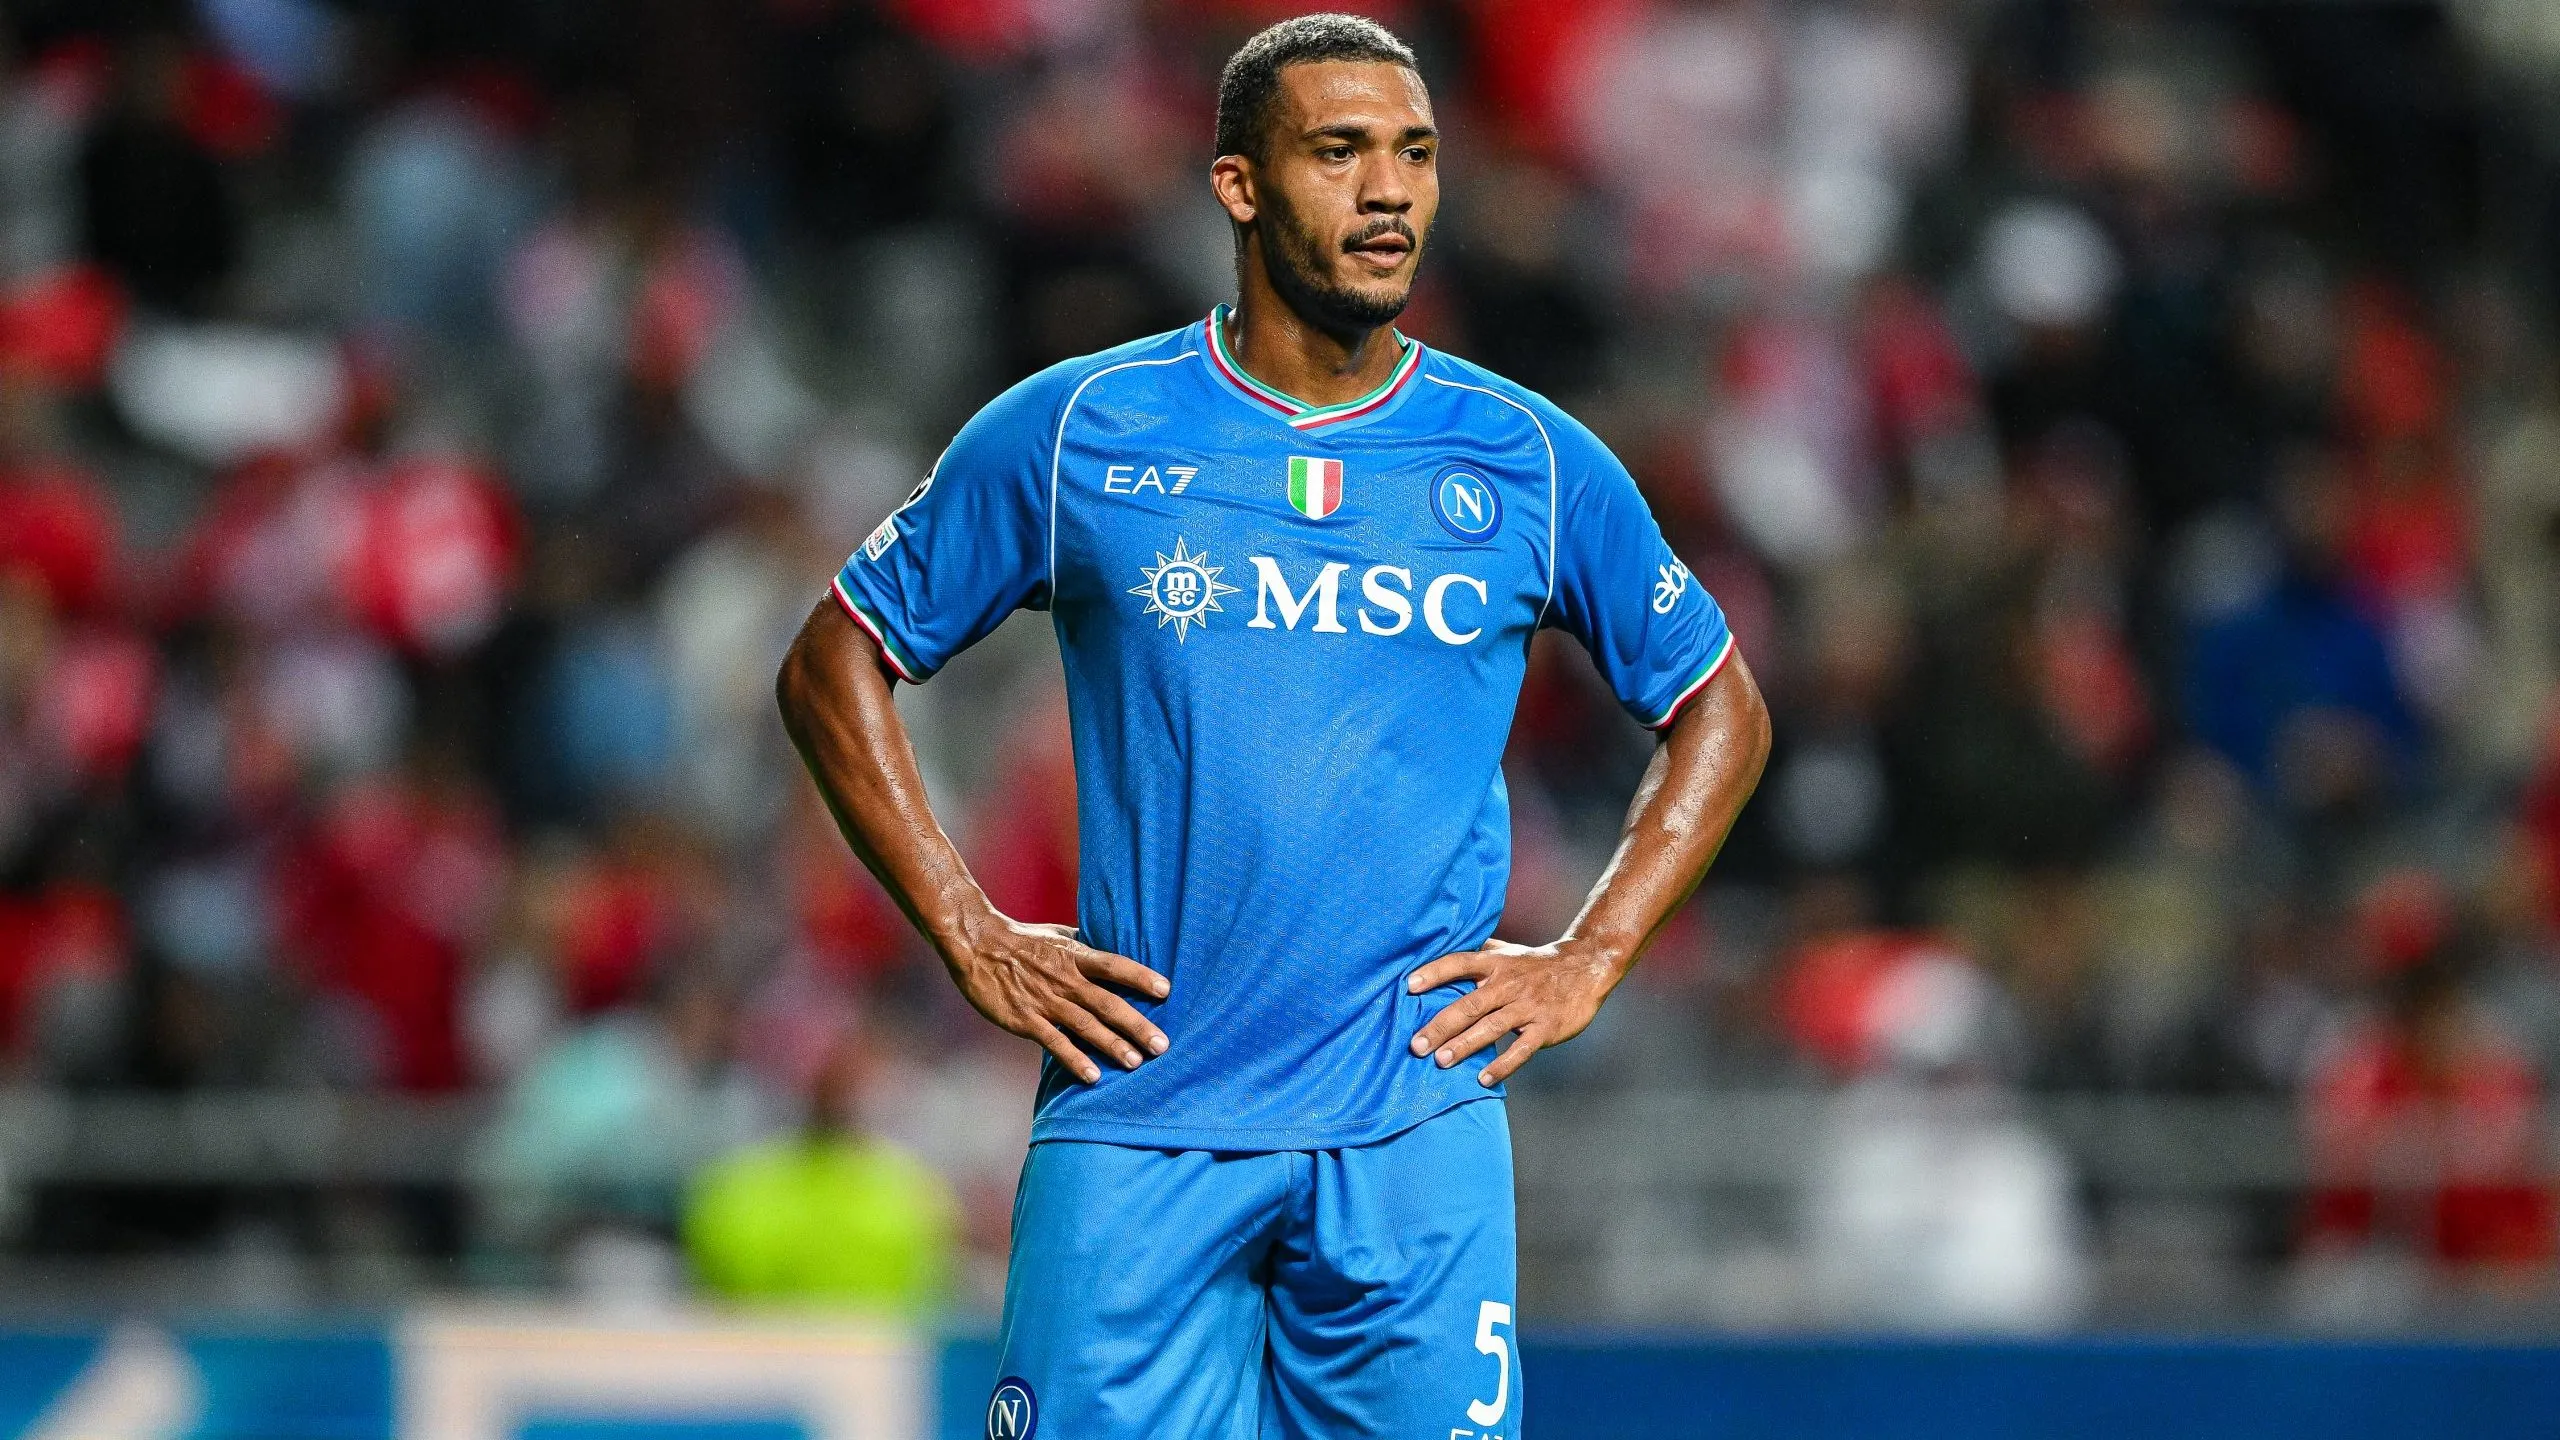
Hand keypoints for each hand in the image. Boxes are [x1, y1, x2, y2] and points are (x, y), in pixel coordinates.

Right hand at [947, 911, 1169, 1082]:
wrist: (976, 945)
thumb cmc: (1021, 939)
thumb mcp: (1058, 933)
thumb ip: (1086, 944)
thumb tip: (1114, 945)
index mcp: (1075, 955)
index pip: (1114, 966)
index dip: (1140, 977)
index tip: (1166, 991)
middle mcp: (1066, 979)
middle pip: (1108, 1003)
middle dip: (1137, 1025)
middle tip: (1162, 1045)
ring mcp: (1046, 1001)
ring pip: (1086, 1026)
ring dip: (1112, 1045)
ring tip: (1136, 1063)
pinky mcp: (1026, 1020)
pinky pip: (1055, 1043)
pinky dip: (1075, 1060)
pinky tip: (1093, 1075)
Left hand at [1407, 938, 1623, 1085]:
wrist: (1586, 968)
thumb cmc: (1537, 963)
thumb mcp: (1508, 950)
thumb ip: (1478, 951)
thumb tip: (1441, 946)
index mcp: (1496, 963)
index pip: (1460, 963)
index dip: (1435, 973)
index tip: (1409, 986)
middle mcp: (1508, 984)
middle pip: (1470, 1004)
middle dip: (1441, 1026)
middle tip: (1416, 1045)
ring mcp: (1527, 1007)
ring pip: (1492, 1027)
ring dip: (1465, 1045)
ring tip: (1441, 1061)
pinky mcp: (1545, 1027)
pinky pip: (1521, 1049)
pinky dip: (1502, 1065)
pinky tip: (1483, 1078)